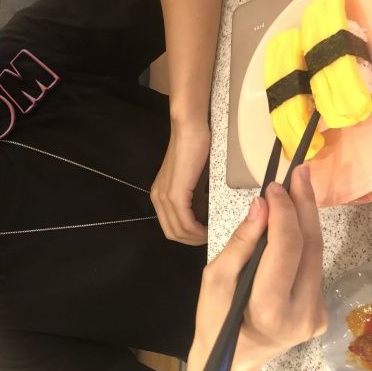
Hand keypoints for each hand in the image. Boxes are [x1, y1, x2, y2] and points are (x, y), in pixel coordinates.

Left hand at [150, 121, 209, 245]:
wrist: (190, 129)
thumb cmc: (196, 150)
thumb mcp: (195, 182)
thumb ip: (196, 200)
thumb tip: (204, 218)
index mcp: (161, 197)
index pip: (171, 228)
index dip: (189, 237)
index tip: (206, 236)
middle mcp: (158, 199)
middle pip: (173, 234)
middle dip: (193, 241)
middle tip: (211, 238)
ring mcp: (164, 197)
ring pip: (179, 231)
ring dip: (197, 237)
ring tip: (212, 234)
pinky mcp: (175, 194)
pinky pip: (185, 222)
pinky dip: (197, 229)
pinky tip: (208, 228)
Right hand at [192, 164, 327, 370]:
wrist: (231, 362)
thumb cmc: (214, 323)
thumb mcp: (214, 281)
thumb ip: (241, 244)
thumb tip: (261, 206)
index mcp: (272, 309)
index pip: (286, 248)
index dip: (284, 212)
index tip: (275, 185)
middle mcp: (304, 314)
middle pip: (310, 248)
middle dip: (304, 206)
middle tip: (300, 171)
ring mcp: (317, 316)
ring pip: (316, 256)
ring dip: (307, 219)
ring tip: (300, 186)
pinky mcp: (321, 313)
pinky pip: (312, 268)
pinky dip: (303, 241)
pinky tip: (295, 221)